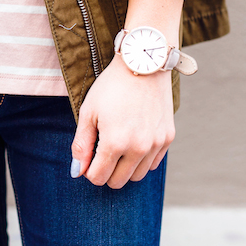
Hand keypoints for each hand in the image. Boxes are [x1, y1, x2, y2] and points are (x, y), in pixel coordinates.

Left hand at [71, 54, 175, 189]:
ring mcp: (156, 144)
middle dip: (106, 172)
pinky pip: (152, 164)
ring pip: (137, 176)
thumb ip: (82, 144)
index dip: (88, 170)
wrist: (143, 63)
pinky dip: (142, 159)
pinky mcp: (168, 138)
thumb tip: (77, 171)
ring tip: (118, 146)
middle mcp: (138, 147)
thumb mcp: (88, 112)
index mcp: (115, 142)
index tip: (88, 157)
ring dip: (125, 168)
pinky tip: (134, 141)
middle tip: (102, 152)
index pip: (98, 177)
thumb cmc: (111, 86)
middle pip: (118, 182)